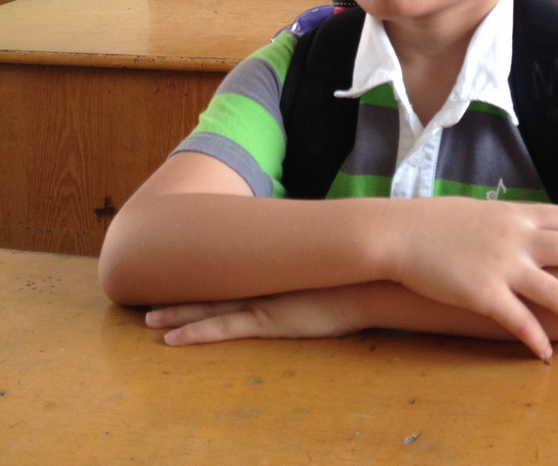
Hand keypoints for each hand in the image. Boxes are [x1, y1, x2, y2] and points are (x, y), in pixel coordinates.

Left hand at [146, 287, 358, 346]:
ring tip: (148, 318)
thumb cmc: (350, 278)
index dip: (201, 275)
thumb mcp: (319, 269)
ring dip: (176, 314)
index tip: (178, 273)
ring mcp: (261, 301)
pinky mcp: (268, 321)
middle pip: (210, 287)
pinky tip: (172, 339)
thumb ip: (300, 266)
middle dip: (179, 294)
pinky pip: (224, 328)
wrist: (367, 281)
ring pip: (208, 308)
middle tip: (147, 296)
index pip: (227, 272)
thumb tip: (296, 261)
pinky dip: (196, 333)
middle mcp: (259, 282)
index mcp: (270, 271)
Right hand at [384, 198, 557, 359]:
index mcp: (515, 215)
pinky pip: (517, 321)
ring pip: (553, 290)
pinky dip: (535, 338)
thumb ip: (507, 223)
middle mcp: (516, 238)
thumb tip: (525, 229)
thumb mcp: (479, 212)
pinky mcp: (484, 293)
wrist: (401, 232)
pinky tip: (547, 353)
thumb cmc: (435, 222)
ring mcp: (502, 266)